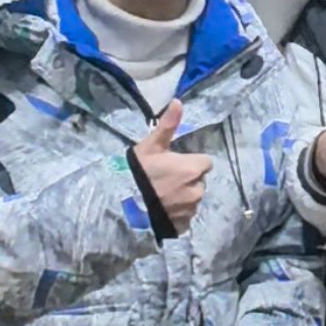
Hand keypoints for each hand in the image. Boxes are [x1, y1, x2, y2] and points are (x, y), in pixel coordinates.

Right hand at [132, 99, 211, 232]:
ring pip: (192, 199)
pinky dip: (177, 213)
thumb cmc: (137, 171)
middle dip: (187, 179)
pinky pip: (185, 216)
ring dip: (183, 196)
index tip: (175, 163)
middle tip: (165, 180)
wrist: (121, 204)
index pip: (205, 162)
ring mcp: (190, 209)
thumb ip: (168, 125)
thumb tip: (178, 101)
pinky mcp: (183, 225)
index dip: (191, 162)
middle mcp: (197, 190)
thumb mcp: (151, 145)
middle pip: (199, 181)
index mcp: (194, 168)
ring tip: (160, 195)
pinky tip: (161, 209)